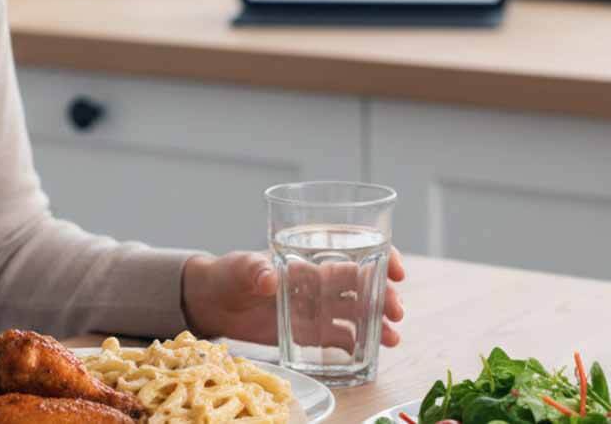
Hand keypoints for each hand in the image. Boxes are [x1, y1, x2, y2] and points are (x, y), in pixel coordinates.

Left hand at [180, 247, 405, 349]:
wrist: (213, 303)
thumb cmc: (228, 274)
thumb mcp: (240, 268)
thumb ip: (255, 271)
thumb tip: (269, 278)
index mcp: (310, 261)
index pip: (354, 254)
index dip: (381, 257)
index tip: (396, 269)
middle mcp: (319, 284)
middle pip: (363, 287)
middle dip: (385, 296)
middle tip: (397, 312)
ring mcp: (316, 309)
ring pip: (357, 315)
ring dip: (378, 325)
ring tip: (391, 339)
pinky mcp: (307, 333)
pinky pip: (338, 339)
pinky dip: (355, 346)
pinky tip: (368, 357)